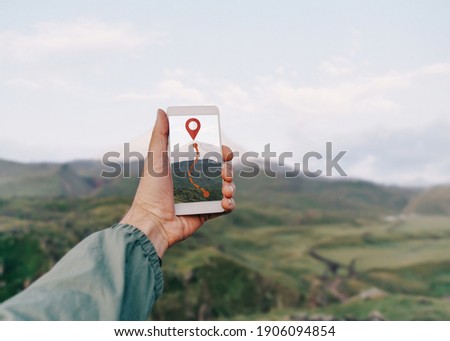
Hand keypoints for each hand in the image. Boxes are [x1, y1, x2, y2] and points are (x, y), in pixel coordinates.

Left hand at [120, 109, 235, 256]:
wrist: (152, 223)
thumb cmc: (150, 191)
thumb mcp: (156, 160)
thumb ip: (160, 135)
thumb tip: (161, 110)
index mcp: (185, 167)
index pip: (208, 154)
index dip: (220, 151)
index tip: (225, 151)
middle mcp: (195, 181)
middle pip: (221, 170)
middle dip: (228, 169)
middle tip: (225, 172)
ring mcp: (202, 197)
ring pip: (226, 187)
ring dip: (231, 186)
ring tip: (226, 190)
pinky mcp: (206, 213)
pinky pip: (224, 207)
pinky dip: (229, 204)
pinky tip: (224, 203)